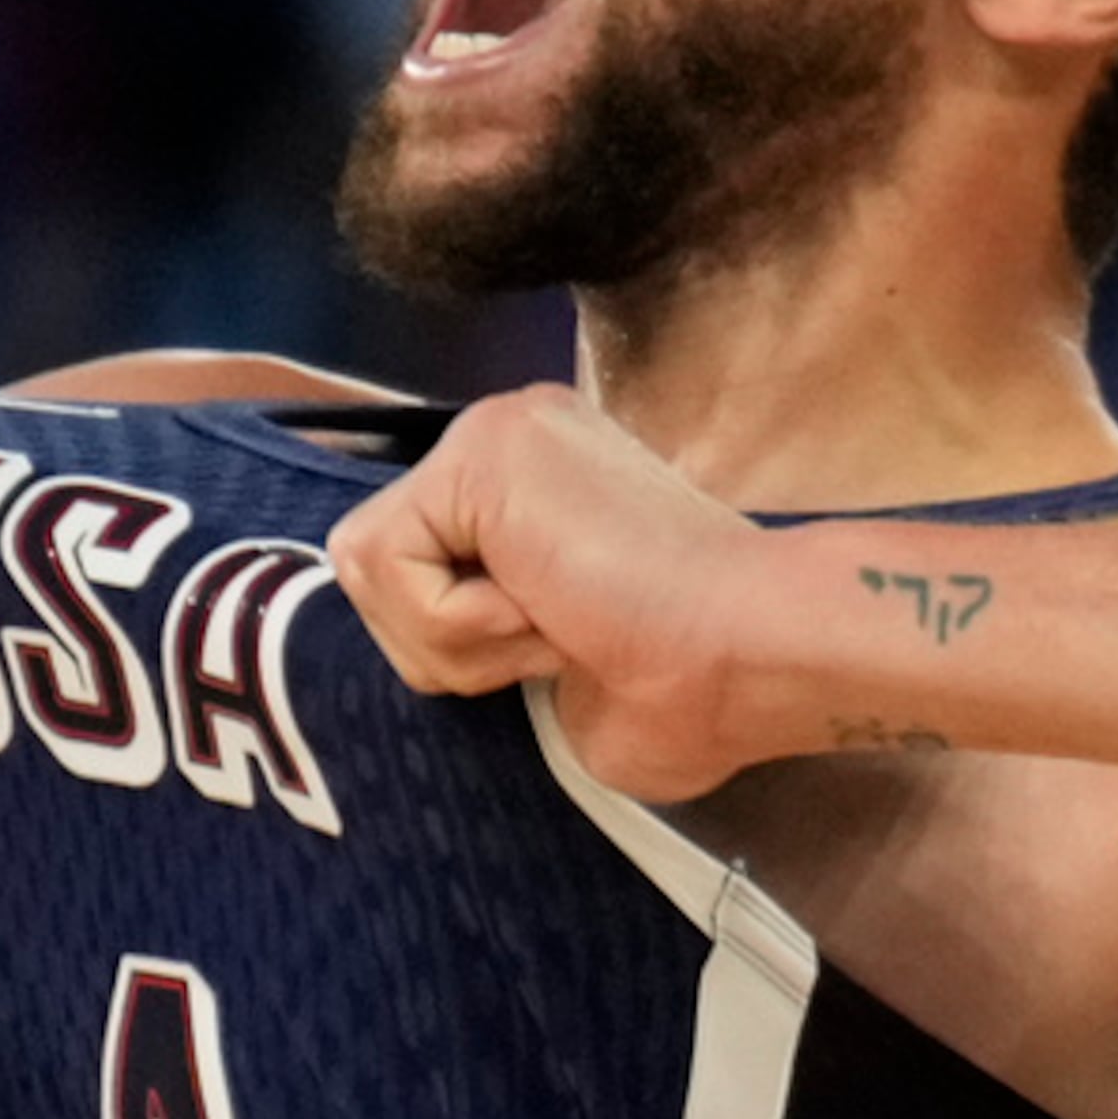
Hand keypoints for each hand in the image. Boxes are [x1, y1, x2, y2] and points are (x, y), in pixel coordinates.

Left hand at [324, 386, 788, 801]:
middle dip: (444, 642)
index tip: (568, 647)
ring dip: (456, 638)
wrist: (750, 657)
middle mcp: (508, 437)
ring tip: (561, 621)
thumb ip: (481, 630)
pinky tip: (552, 606)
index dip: (455, 641)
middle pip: (370, 565)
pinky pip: (384, 561)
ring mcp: (495, 432)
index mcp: (532, 484)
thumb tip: (423, 652)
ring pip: (367, 566)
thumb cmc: (692, 686)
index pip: (406, 567)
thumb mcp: (553, 657)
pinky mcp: (483, 450)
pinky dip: (456, 621)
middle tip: (562, 637)